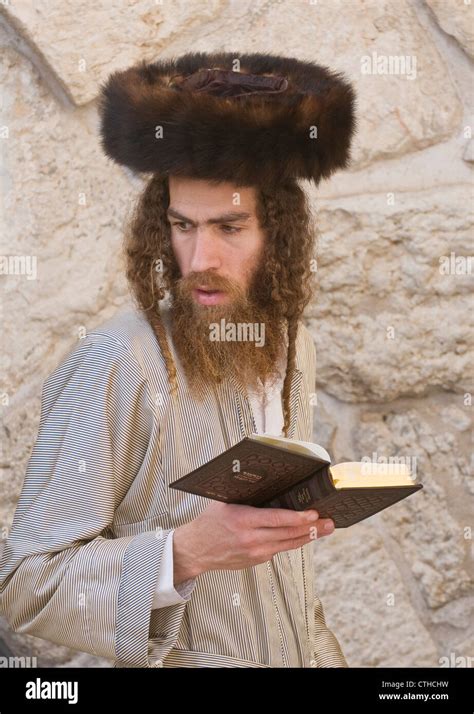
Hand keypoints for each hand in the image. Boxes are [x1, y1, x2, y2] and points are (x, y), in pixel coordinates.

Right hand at [172, 501, 334, 584]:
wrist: (195, 550)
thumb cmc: (209, 522)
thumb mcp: (225, 502)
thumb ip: (247, 497)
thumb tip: (270, 484)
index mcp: (243, 521)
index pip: (277, 520)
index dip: (298, 518)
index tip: (313, 513)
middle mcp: (251, 539)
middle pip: (288, 534)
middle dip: (311, 528)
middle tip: (329, 522)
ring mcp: (255, 552)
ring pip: (288, 544)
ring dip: (308, 536)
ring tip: (324, 529)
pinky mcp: (257, 560)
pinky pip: (279, 549)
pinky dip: (293, 542)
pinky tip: (304, 535)